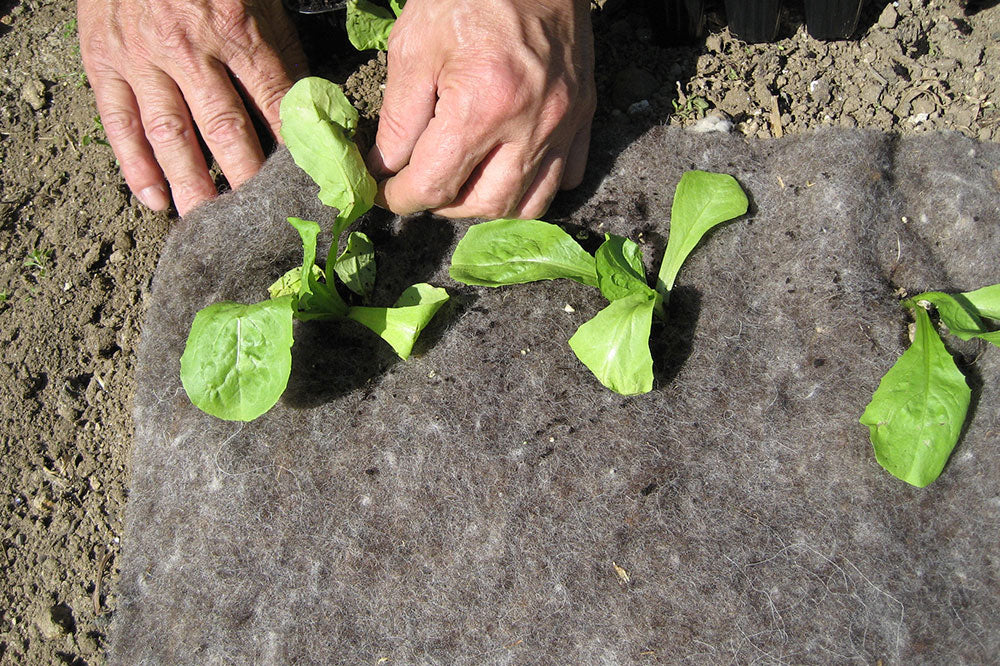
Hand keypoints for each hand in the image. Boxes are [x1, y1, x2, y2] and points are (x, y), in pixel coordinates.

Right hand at [78, 0, 306, 215]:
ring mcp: (141, 59)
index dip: (294, 148)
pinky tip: (156, 201)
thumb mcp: (259, 1)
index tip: (308, 186)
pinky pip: (118, 124)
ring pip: (171, 135)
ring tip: (211, 222)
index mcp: (235, 29)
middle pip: (224, 128)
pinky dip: (136, 167)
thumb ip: (281, 53)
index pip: (273, 102)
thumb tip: (311, 109)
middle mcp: (187, 49)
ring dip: (193, 185)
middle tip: (266, 218)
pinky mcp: (103, 65)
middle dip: (248, 178)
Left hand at [368, 0, 595, 219]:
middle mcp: (531, 125)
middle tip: (421, 182)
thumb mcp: (414, 45)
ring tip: (464, 182)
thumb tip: (387, 166)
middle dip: (444, 204)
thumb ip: (399, 116)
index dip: (400, 197)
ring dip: (488, 203)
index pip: (434, 184)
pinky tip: (508, 165)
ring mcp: (564, 122)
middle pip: (484, 204)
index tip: (384, 191)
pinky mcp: (583, 112)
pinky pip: (566, 174)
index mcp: (483, 106)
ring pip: (528, 202)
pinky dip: (534, 184)